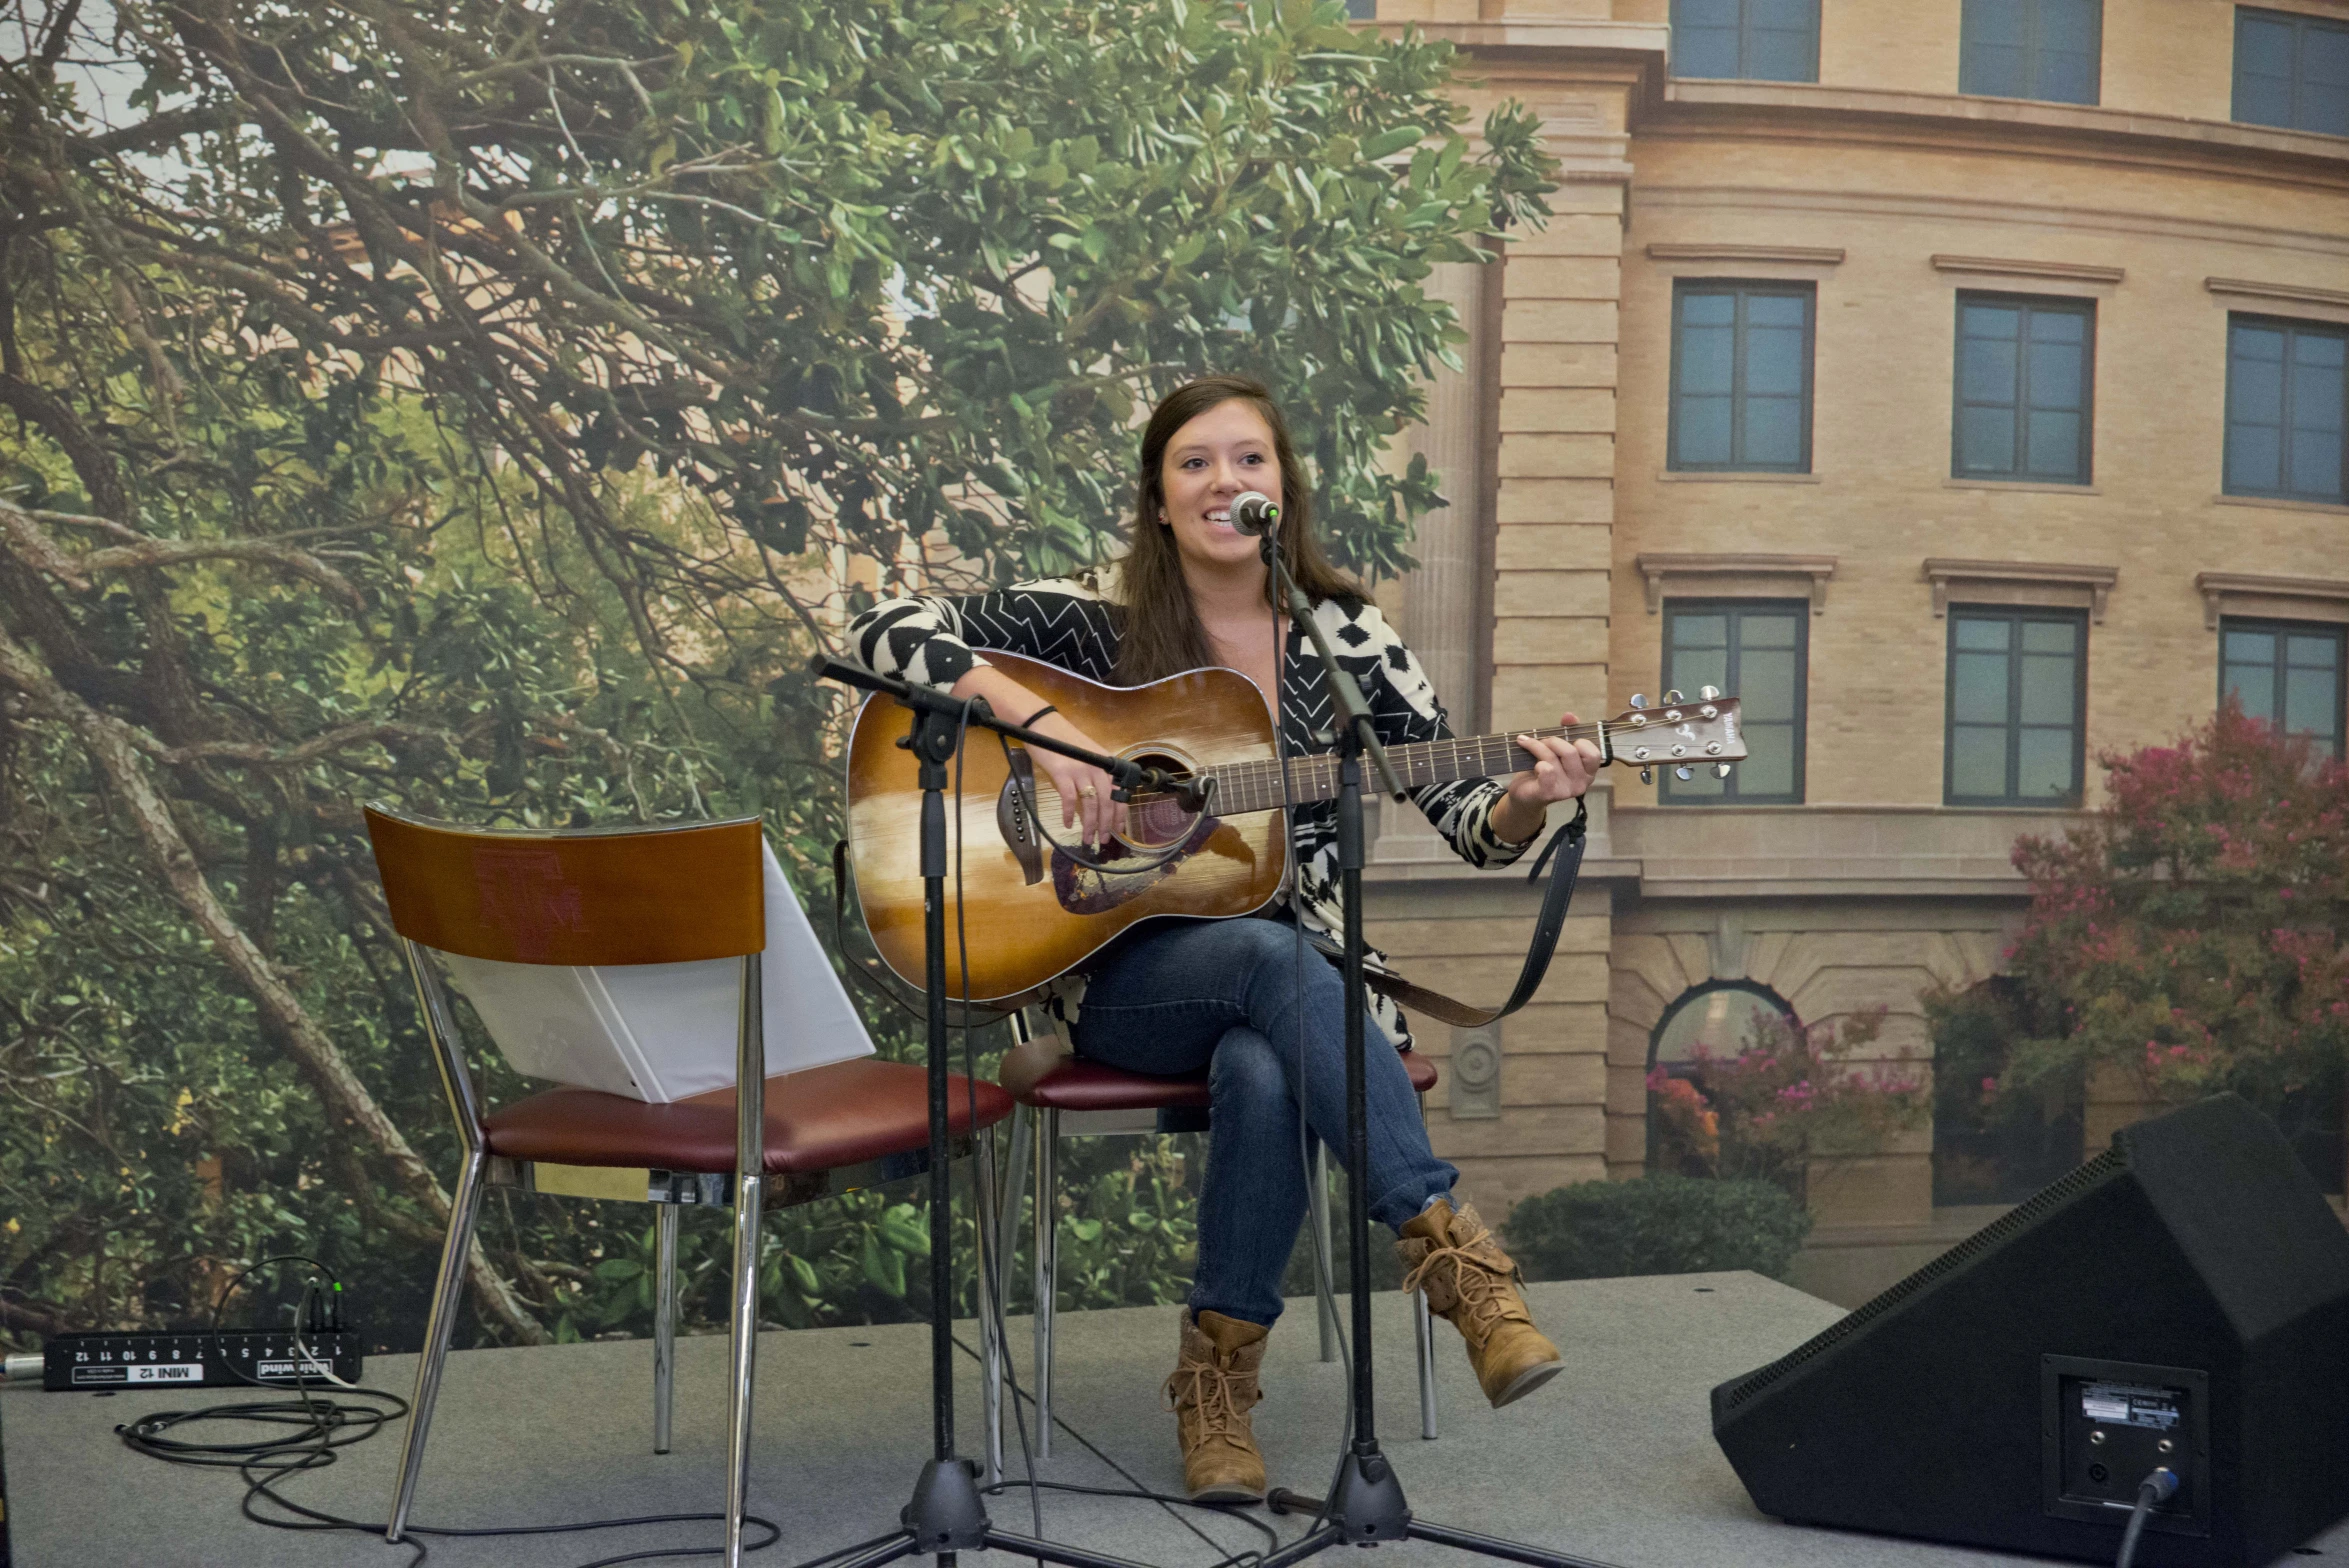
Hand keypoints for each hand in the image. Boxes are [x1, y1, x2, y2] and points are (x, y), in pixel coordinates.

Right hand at [1026, 712, 1126, 849]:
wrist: (1043, 725)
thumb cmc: (1064, 741)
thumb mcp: (1087, 756)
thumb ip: (1095, 776)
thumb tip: (1097, 804)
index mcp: (1106, 764)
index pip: (1119, 793)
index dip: (1119, 814)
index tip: (1117, 829)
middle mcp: (1097, 767)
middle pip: (1106, 802)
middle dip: (1105, 824)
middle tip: (1102, 840)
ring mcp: (1080, 769)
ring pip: (1090, 803)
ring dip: (1089, 824)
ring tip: (1086, 837)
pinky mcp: (1062, 772)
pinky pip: (1068, 798)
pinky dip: (1068, 813)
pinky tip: (1067, 823)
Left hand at [1493, 713, 1602, 843]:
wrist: (1526, 795)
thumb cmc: (1545, 771)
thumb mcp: (1558, 750)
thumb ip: (1568, 731)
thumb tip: (1569, 716)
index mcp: (1588, 772)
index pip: (1593, 753)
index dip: (1579, 741)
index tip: (1564, 738)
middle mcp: (1581, 783)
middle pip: (1571, 752)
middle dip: (1553, 741)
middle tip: (1542, 741)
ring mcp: (1566, 791)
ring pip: (1553, 759)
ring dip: (1537, 747)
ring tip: (1528, 744)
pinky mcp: (1549, 793)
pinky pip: (1546, 771)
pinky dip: (1537, 762)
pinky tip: (1533, 763)